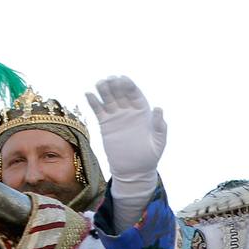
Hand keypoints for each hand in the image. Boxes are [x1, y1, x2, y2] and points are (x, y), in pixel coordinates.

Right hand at [86, 76, 166, 212]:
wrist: (134, 169)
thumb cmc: (150, 156)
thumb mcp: (159, 141)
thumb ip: (159, 125)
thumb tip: (158, 109)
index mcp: (143, 111)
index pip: (135, 94)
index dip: (129, 86)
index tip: (123, 80)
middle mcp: (129, 110)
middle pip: (120, 93)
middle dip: (115, 85)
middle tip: (110, 79)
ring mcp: (116, 116)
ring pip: (108, 99)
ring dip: (104, 90)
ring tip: (100, 83)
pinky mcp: (105, 124)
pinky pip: (98, 110)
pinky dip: (93, 102)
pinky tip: (88, 94)